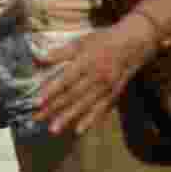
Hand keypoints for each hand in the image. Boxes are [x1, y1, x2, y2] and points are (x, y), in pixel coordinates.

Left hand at [34, 14, 157, 134]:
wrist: (134, 44)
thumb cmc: (104, 41)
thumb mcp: (81, 41)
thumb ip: (60, 52)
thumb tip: (39, 58)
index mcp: (86, 63)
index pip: (65, 80)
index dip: (50, 91)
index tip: (36, 102)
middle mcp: (96, 77)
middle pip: (72, 96)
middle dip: (53, 108)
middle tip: (37, 119)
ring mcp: (106, 88)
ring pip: (84, 106)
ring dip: (68, 118)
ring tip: (53, 129)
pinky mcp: (114, 95)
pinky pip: (101, 110)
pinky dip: (90, 121)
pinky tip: (78, 130)